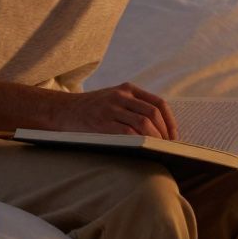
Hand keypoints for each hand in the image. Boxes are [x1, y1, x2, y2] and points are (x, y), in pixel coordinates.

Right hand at [54, 83, 177, 139]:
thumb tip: (161, 127)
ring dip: (154, 139)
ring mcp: (111, 109)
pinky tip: (142, 149)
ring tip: (157, 149)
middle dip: (164, 133)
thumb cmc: (93, 108)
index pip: (158, 103)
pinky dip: (139, 142)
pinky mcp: (102, 123)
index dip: (170, 121)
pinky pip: (127, 133)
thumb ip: (134, 104)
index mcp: (128, 89)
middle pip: (153, 114)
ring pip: (143, 124)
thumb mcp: (114, 97)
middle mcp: (121, 96)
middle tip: (167, 146)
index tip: (173, 136)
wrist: (63, 110)